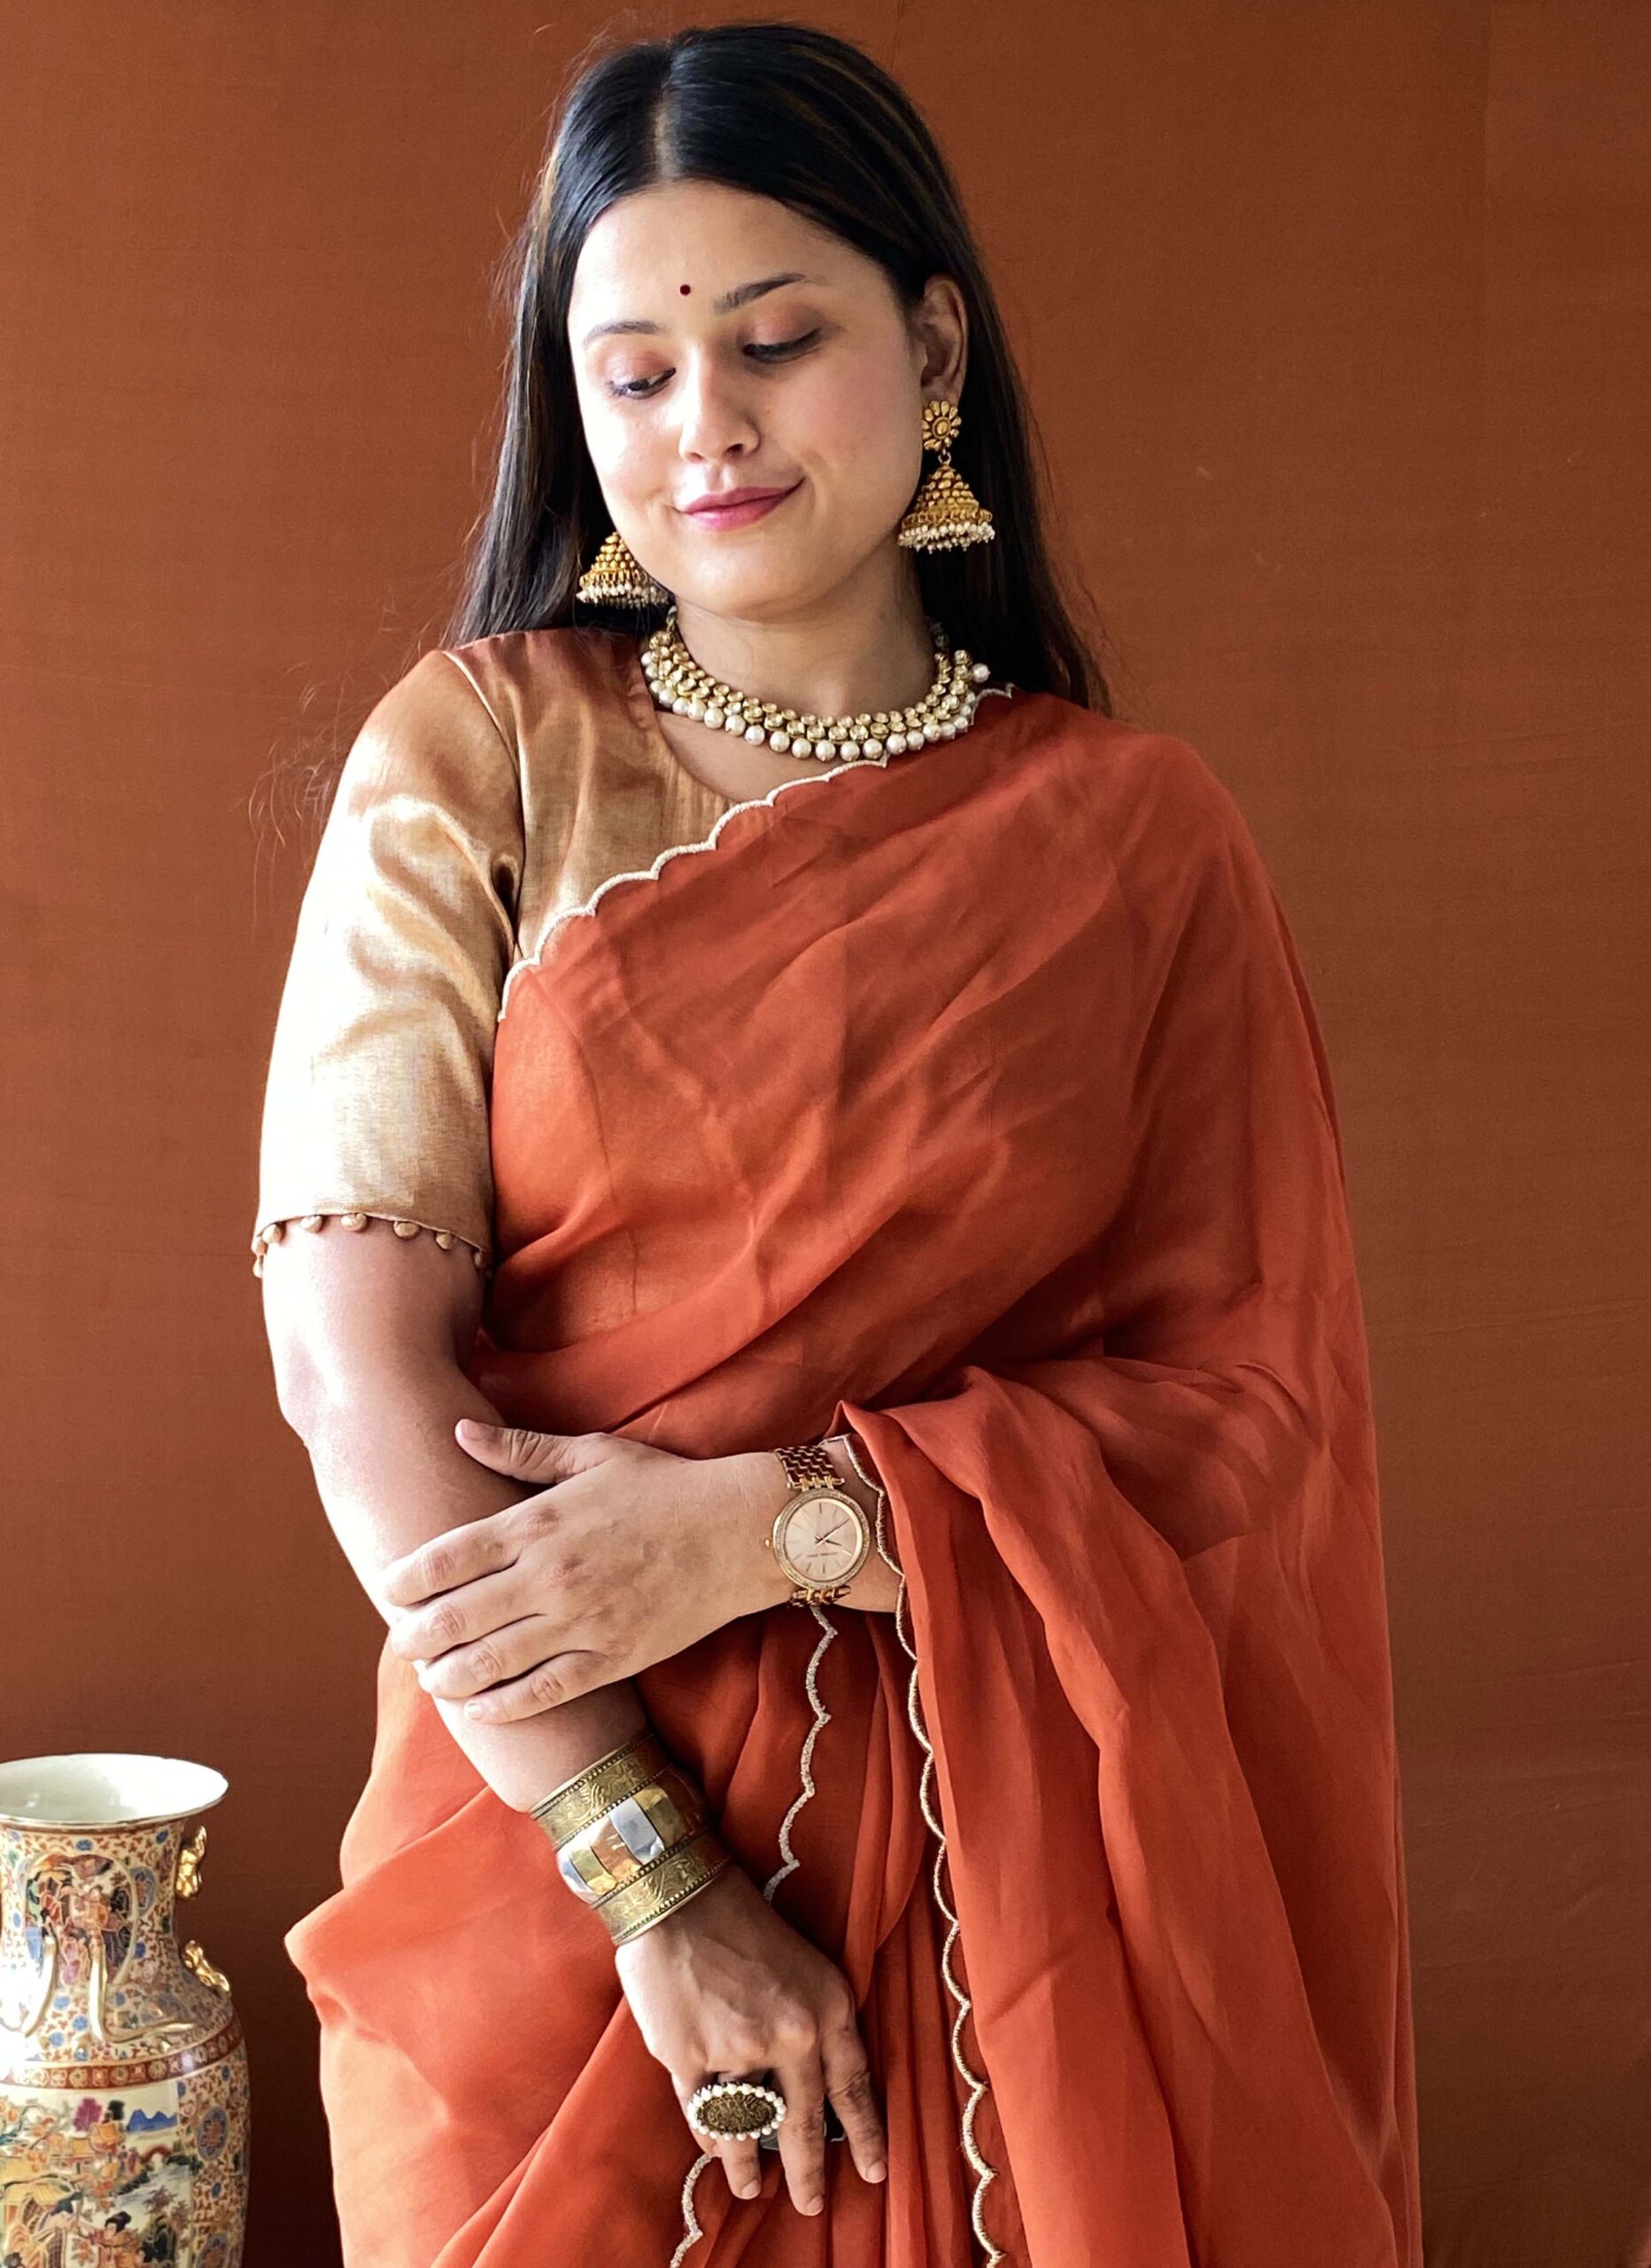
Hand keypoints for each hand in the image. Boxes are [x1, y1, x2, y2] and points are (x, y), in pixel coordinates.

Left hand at [380, 1426, 785, 1722]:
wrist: (741, 1531)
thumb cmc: (666, 1487)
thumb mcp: (593, 1454)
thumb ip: (521, 1449)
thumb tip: (459, 1430)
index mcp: (538, 1522)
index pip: (446, 1558)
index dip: (405, 1580)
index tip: (389, 1589)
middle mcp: (550, 1576)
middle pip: (454, 1618)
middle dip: (415, 1637)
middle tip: (402, 1641)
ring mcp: (580, 1623)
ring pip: (489, 1664)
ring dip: (447, 1676)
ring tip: (433, 1677)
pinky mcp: (611, 1659)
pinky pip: (541, 1693)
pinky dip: (501, 1706)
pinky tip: (479, 1708)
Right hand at [616, 1863, 887, 2216]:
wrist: (679, 1895)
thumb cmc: (743, 1921)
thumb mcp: (806, 1965)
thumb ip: (815, 2024)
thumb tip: (816, 2087)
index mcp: (828, 2006)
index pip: (855, 2087)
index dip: (867, 2134)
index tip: (876, 2172)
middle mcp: (791, 2035)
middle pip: (804, 2123)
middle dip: (809, 2171)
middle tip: (812, 2205)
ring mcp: (739, 2051)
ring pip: (749, 2128)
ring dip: (748, 2168)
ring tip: (753, 2189)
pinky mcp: (689, 2058)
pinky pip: (704, 2113)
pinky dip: (710, 2136)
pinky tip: (714, 2150)